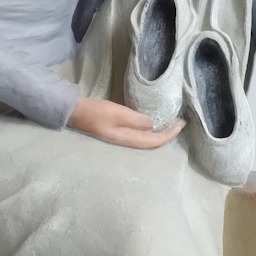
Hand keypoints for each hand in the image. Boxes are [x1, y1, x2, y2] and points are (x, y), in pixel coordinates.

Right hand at [68, 97, 185, 148]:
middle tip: (178, 124)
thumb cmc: (96, 112)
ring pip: (145, 140)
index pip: (154, 141)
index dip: (169, 134)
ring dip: (158, 133)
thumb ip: (136, 120)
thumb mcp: (117, 113)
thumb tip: (152, 125)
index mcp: (127, 140)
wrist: (75, 113)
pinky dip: (148, 130)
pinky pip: (138, 135)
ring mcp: (121, 139)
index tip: (181, 124)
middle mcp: (126, 143)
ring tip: (169, 124)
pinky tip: (150, 124)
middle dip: (167, 135)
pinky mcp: (117, 133)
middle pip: (151, 143)